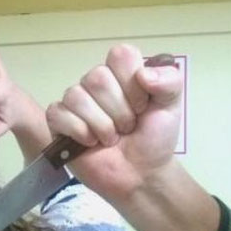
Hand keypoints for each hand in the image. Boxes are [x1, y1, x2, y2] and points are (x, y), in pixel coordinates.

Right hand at [46, 44, 183, 200]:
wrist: (140, 175)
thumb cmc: (154, 140)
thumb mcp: (171, 107)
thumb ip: (169, 81)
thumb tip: (143, 74)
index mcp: (122, 73)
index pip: (120, 55)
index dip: (133, 83)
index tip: (143, 106)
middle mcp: (97, 83)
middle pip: (97, 77)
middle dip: (119, 110)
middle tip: (127, 127)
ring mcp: (76, 102)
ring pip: (77, 96)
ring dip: (101, 125)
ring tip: (111, 138)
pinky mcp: (58, 122)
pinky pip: (58, 114)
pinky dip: (79, 132)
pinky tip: (90, 143)